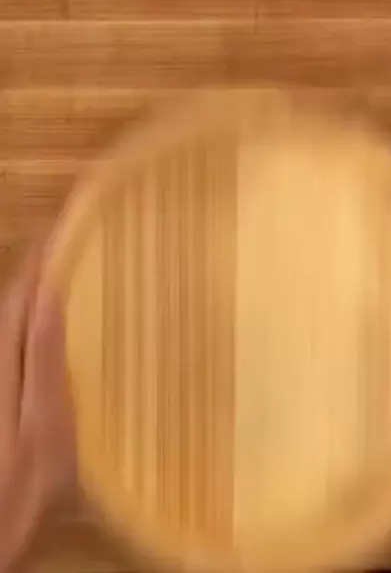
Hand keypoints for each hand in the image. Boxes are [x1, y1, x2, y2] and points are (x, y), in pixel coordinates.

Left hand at [0, 245, 74, 570]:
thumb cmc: (26, 476)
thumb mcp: (45, 421)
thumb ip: (43, 357)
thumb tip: (51, 294)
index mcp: (8, 356)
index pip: (25, 289)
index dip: (44, 254)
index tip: (69, 222)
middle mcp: (0, 356)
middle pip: (16, 295)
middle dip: (40, 259)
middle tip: (74, 231)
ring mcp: (3, 371)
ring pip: (15, 313)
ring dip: (38, 280)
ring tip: (67, 256)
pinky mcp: (8, 384)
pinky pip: (21, 334)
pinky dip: (37, 310)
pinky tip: (56, 309)